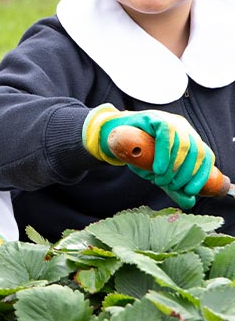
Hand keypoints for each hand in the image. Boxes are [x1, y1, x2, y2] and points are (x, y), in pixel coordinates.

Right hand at [82, 103, 214, 208]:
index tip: (190, 191)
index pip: (205, 156)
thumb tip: (189, 202)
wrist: (115, 139)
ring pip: (182, 144)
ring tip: (160, 179)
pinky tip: (158, 168)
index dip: (201, 174)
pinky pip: (166, 134)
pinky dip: (165, 154)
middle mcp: (184, 128)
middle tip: (169, 186)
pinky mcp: (156, 118)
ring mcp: (171, 121)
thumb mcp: (159, 173)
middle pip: (195, 151)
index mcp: (190, 140)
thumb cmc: (139, 154)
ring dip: (173, 167)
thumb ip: (173, 186)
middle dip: (184, 174)